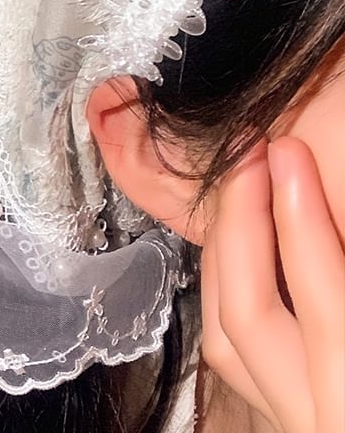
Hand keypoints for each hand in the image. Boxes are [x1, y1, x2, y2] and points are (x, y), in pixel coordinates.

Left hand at [201, 138, 344, 432]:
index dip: (300, 217)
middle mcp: (327, 421)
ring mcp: (299, 424)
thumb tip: (334, 211)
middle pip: (248, 312)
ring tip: (240, 185)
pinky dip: (225, 287)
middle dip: (241, 220)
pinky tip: (238, 242)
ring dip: (223, 250)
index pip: (326, 300)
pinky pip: (232, 350)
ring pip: (225, 335)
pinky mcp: (288, 418)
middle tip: (251, 154)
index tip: (288, 151)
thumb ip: (343, 264)